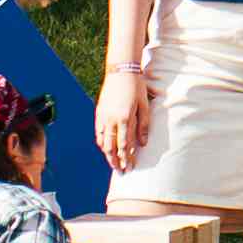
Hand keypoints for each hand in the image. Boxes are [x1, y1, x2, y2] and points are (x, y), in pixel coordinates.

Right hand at [99, 57, 155, 173]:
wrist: (121, 71)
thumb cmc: (136, 87)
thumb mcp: (144, 105)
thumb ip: (143, 125)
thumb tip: (143, 144)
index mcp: (125, 118)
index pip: (125, 144)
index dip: (127, 158)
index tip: (130, 168)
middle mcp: (112, 119)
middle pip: (111, 147)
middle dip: (116, 161)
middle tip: (121, 172)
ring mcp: (103, 116)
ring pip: (102, 141)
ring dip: (107, 154)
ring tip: (113, 164)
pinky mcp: (98, 113)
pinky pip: (98, 132)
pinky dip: (101, 143)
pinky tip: (105, 149)